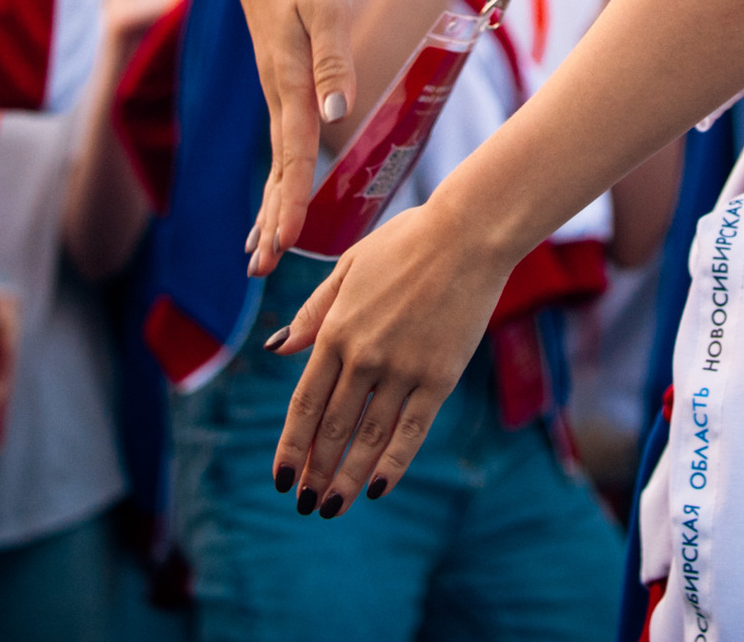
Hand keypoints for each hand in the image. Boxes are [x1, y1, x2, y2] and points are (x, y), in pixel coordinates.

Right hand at [215, 0, 360, 276]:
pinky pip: (279, 138)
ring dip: (268, 206)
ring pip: (276, 158)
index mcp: (290, 80)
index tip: (285, 243)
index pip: (293, 153)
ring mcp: (275, 86)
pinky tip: (272, 196)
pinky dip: (275, 176)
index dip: (290, 200)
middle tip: (261, 270)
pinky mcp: (279, 78)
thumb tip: (338, 115)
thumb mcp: (326, 3)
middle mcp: (279, 91)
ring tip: (258, 254)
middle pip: (278, 167)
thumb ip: (333, 59)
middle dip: (271, 219)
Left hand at [262, 199, 511, 517]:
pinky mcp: (439, 377)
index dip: (291, 446)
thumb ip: (314, 312)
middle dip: (316, 471)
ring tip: (332, 508)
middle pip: (333, 428)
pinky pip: (412, 431)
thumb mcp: (348, 267)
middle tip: (306, 503)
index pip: (305, 403)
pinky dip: (393, 464)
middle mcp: (364, 355)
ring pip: (367, 437)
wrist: (467, 234)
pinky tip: (378, 489)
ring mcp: (402, 368)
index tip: (282, 478)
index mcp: (336, 329)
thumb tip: (277, 349)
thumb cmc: (406, 244)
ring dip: (347, 479)